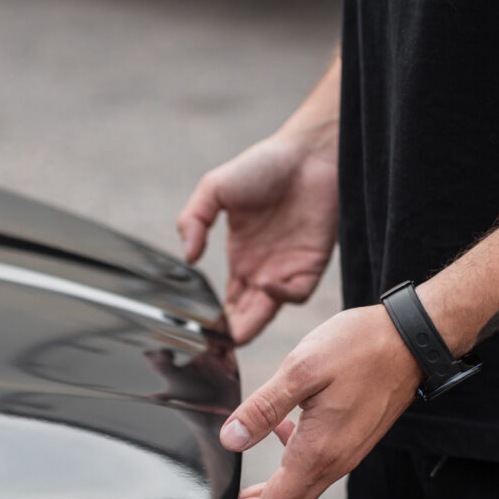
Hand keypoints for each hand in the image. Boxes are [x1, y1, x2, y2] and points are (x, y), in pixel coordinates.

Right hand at [176, 132, 338, 344]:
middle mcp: (262, 270)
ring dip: (252, 323)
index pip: (226, 302)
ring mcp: (287, 270)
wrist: (309, 154)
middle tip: (215, 345)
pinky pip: (296, 294)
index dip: (214, 319)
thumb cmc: (262, 166)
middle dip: (231, 333)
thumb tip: (188, 258)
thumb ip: (193, 220)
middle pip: (245, 315)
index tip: (200, 331)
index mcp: (240, 258)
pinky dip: (281, 296)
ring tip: (235, 332)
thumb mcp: (214, 188)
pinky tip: (265, 286)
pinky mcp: (311, 265)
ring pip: (268, 312)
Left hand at [218, 306, 420, 498]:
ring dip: (273, 492)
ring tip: (245, 491)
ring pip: (303, 486)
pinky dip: (293, 466)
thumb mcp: (301, 370)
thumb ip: (263, 409)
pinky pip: (318, 464)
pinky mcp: (353, 438)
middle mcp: (335, 460)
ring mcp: (347, 451)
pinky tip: (281, 434)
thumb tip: (231, 439)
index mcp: (318, 450)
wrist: (412, 340)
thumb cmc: (362, 348)